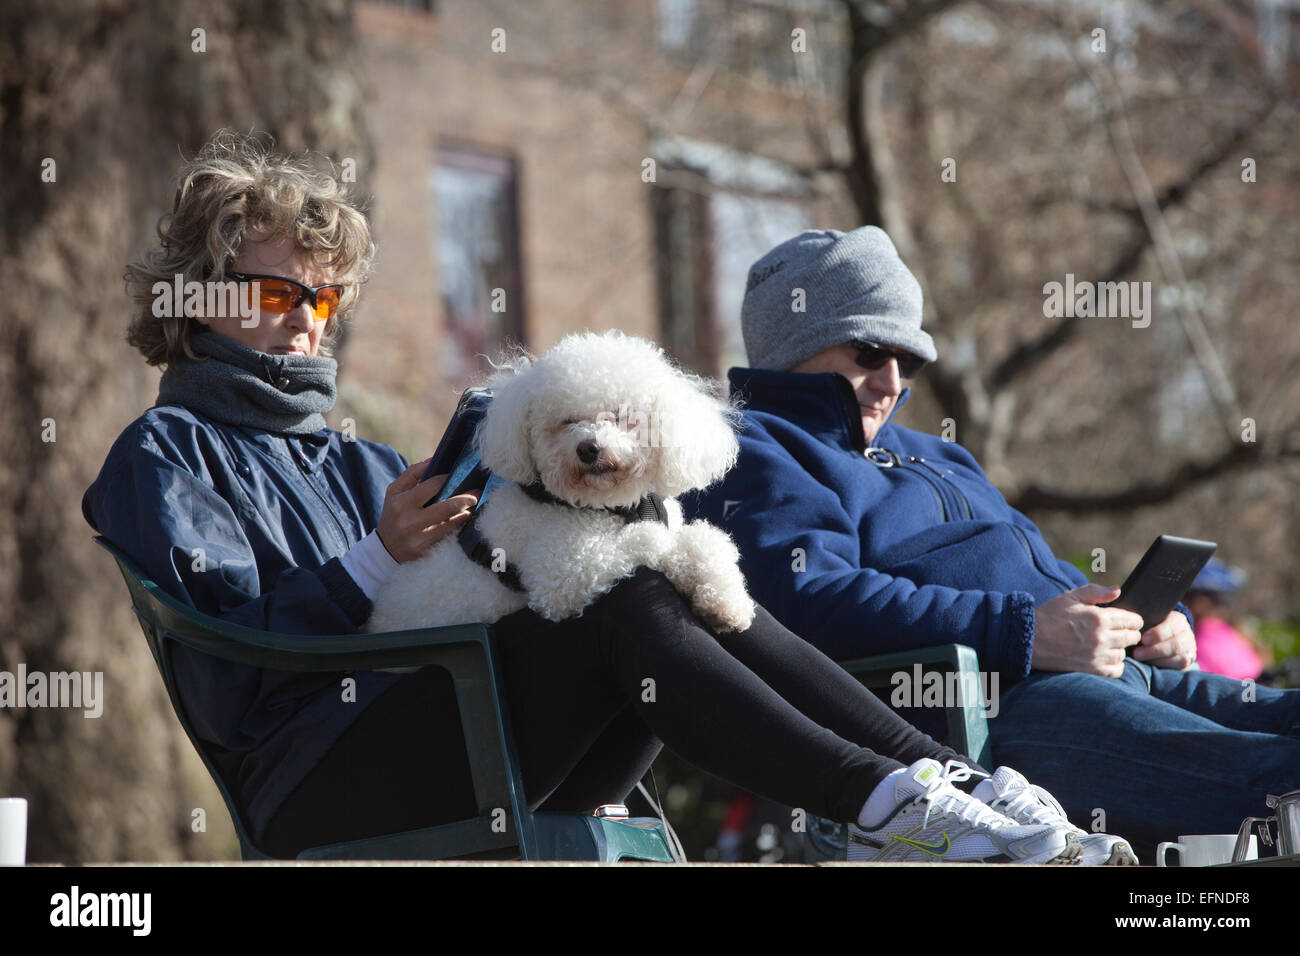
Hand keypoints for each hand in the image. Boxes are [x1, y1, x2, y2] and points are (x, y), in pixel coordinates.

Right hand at [376, 460, 479, 563]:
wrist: (385, 548)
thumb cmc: (392, 513)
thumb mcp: (394, 491)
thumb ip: (412, 473)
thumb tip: (432, 459)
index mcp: (401, 503)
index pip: (432, 486)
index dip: (448, 479)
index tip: (458, 475)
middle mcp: (410, 522)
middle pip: (447, 508)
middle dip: (466, 498)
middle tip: (477, 492)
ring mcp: (419, 539)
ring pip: (451, 523)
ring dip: (466, 512)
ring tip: (474, 504)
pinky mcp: (427, 552)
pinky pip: (449, 536)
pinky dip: (458, 526)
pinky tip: (464, 519)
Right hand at [1030, 584, 1144, 676]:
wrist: (1030, 639)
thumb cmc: (1050, 615)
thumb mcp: (1071, 597)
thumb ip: (1097, 592)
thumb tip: (1118, 590)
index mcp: (1099, 617)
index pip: (1133, 620)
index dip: (1133, 619)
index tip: (1128, 620)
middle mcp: (1102, 637)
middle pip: (1132, 637)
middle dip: (1129, 633)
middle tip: (1119, 631)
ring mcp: (1097, 655)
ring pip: (1124, 654)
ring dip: (1120, 648)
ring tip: (1109, 644)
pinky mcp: (1091, 669)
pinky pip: (1116, 670)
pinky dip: (1115, 664)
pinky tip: (1105, 657)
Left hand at [1131, 610, 1196, 669]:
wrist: (1162, 639)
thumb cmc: (1149, 627)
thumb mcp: (1148, 620)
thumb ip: (1143, 621)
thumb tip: (1130, 625)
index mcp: (1178, 620)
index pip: (1173, 625)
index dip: (1158, 633)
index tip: (1143, 639)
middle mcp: (1187, 635)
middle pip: (1176, 644)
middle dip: (1155, 650)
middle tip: (1136, 653)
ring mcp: (1189, 650)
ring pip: (1179, 658)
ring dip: (1158, 660)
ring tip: (1140, 659)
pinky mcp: (1187, 663)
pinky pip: (1180, 668)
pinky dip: (1164, 667)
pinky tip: (1150, 666)